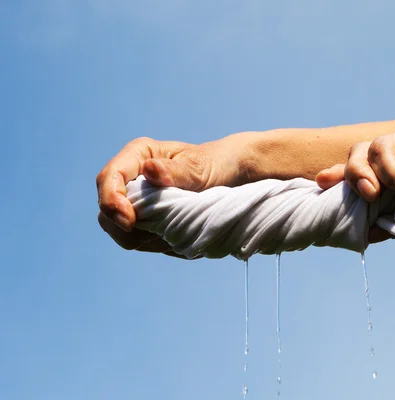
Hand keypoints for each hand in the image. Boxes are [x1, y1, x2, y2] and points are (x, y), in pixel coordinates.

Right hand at [96, 134, 252, 256]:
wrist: (233, 178)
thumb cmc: (216, 165)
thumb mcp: (200, 168)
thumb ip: (176, 172)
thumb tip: (150, 170)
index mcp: (138, 156)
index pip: (109, 178)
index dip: (111, 201)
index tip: (129, 222)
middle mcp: (131, 178)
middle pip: (106, 211)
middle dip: (127, 227)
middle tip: (160, 233)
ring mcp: (135, 202)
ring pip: (120, 231)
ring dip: (144, 238)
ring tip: (176, 231)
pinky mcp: (145, 221)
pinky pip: (139, 241)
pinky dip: (155, 243)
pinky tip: (177, 236)